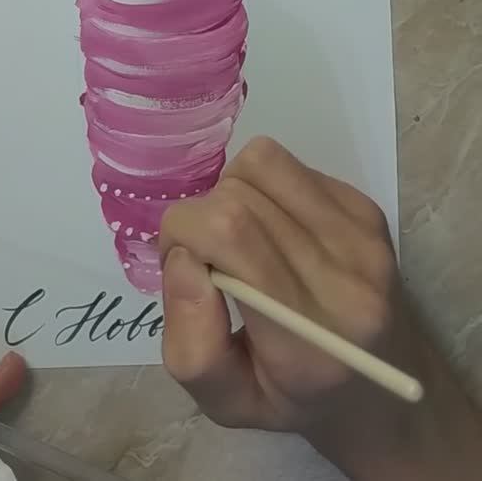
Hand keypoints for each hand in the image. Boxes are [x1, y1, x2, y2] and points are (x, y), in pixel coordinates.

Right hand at [160, 138, 481, 480]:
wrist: (385, 391)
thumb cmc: (296, 400)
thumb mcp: (229, 405)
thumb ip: (194, 347)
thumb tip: (185, 260)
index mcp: (307, 338)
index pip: (230, 233)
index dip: (185, 234)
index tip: (184, 266)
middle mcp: (345, 278)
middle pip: (238, 196)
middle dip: (199, 217)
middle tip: (206, 257)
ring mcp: (363, 236)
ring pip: (261, 163)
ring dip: (231, 191)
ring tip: (239, 236)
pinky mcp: (368, 208)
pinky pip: (289, 164)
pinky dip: (263, 186)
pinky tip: (272, 227)